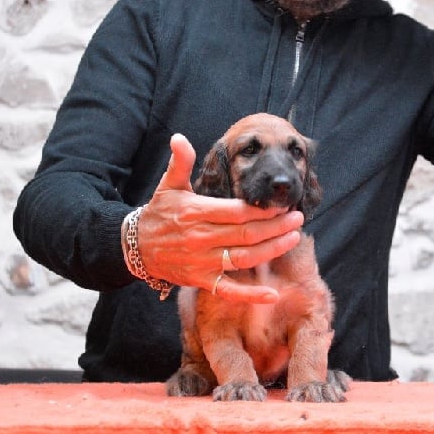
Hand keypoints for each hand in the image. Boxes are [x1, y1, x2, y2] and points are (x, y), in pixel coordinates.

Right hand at [135, 133, 302, 302]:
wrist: (136, 247)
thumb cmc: (158, 213)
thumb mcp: (167, 186)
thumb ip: (179, 163)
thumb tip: (179, 138)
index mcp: (196, 212)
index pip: (236, 212)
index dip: (261, 210)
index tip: (281, 205)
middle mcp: (201, 238)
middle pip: (246, 234)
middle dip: (276, 226)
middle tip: (297, 218)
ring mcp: (202, 262)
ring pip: (244, 258)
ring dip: (271, 250)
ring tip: (293, 237)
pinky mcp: (201, 280)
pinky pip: (228, 291)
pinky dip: (250, 295)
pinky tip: (272, 294)